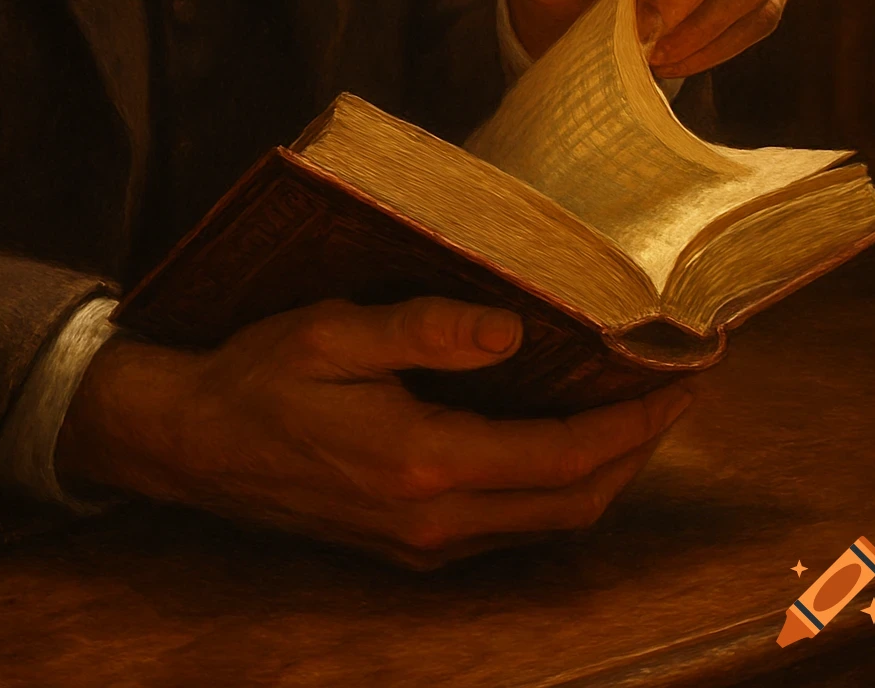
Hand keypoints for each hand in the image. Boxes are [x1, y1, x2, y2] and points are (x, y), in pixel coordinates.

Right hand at [57, 297, 690, 568]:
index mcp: (423, 463)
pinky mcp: (405, 546)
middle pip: (572, 502)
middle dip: (634, 452)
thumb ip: (426, 332)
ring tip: (625, 416)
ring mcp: (420, 543)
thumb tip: (514, 330)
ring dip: (597, 474)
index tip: (682, 382)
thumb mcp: (332, 333)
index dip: (634, 422)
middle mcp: (432, 519)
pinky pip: (507, 528)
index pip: (564, 455)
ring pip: (544, 523)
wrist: (191, 442)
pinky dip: (551, 490)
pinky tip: (553, 446)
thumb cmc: (258, 377)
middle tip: (668, 396)